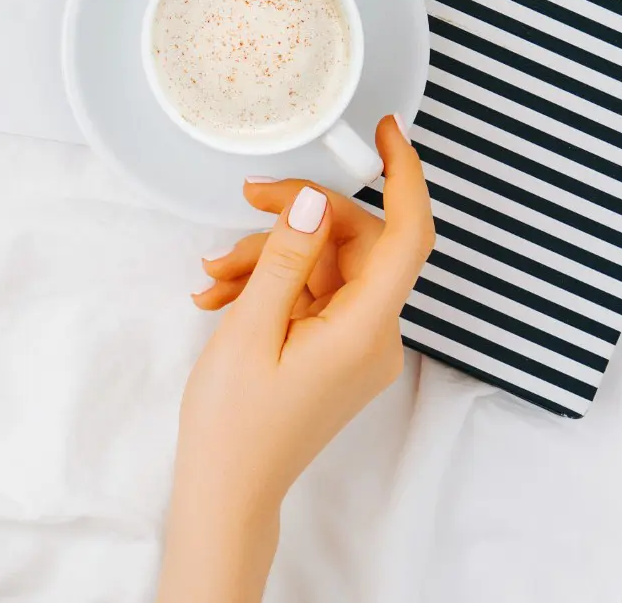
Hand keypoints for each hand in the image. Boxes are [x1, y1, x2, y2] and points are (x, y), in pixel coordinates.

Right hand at [157, 117, 432, 602]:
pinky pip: (313, 296)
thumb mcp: (250, 327)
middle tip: (244, 201)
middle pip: (357, 243)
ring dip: (269, 256)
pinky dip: (271, 286)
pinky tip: (220, 294)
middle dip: (296, 218)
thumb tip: (312, 201)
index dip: (404, 176)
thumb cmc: (235, 422)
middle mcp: (375, 336)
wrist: (228, 489)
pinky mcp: (336, 353)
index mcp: (366, 330)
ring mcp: (357, 346)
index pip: (408, 236)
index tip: (388, 132)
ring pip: (326, 267)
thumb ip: (285, 258)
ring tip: (213, 274)